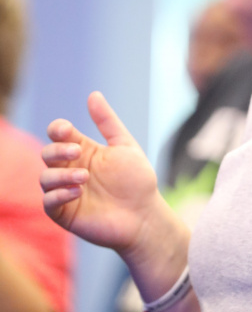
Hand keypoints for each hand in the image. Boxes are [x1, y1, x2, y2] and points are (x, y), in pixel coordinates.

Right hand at [41, 91, 159, 257]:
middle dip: (58, 150)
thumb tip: (93, 94)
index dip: (57, 129)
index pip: (58, 134)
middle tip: (77, 152)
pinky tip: (77, 191)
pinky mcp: (65, 213)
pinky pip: (48, 202)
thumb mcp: (125, 146)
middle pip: (47, 153)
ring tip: (85, 178)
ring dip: (60, 174)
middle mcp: (71, 169)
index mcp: (83, 151)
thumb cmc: (138, 182)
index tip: (67, 131)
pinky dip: (58, 194)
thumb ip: (107, 122)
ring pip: (45, 178)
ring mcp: (66, 191)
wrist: (145, 216)